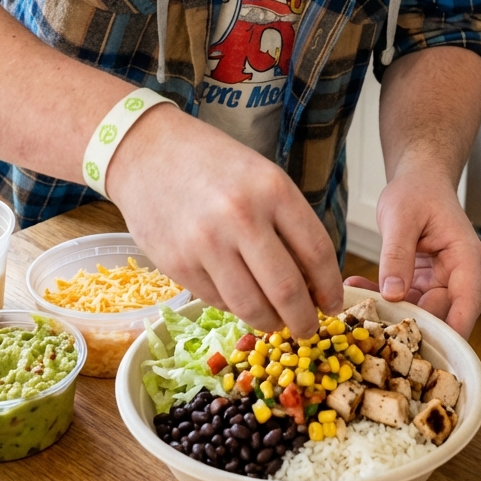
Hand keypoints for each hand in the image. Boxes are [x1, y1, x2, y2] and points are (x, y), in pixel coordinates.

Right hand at [107, 104, 343, 338]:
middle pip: (287, 290)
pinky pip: (218, 301)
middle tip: (308, 329)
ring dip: (270, 323)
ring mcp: (206, 244)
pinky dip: (235, 307)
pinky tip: (241, 298)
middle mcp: (241, 217)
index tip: (333, 305)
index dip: (330, 287)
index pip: (316, 252)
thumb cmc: (213, 163)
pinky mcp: (178, 264)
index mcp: (272, 190)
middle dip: (304, 319)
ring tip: (276, 321)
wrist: (148, 152)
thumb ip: (287, 223)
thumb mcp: (261, 177)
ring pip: (252, 306)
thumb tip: (313, 281)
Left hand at [345, 171, 480, 338]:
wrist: (418, 180)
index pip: (467, 303)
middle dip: (410, 325)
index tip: (431, 351)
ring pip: (419, 311)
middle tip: (374, 329)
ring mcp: (439, 282)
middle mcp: (457, 275)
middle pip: (442, 314)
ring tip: (356, 307)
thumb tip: (394, 294)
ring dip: (390, 311)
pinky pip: (403, 299)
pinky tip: (356, 288)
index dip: (453, 331)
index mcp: (464, 258)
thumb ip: (397, 255)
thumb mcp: (401, 218)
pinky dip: (382, 297)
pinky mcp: (421, 283)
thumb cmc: (418, 190)